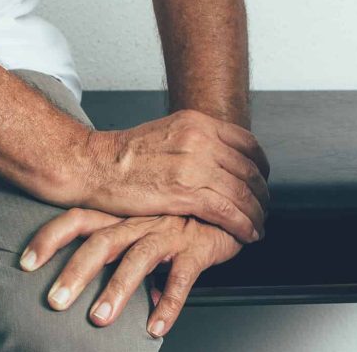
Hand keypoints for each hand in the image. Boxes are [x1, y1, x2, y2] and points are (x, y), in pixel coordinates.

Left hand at [20, 209, 241, 337]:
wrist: (228, 203)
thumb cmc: (179, 216)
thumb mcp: (142, 226)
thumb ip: (119, 250)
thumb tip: (99, 284)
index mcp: (122, 215)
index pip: (78, 220)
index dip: (49, 238)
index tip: (25, 262)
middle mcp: (140, 221)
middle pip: (101, 243)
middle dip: (75, 273)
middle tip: (55, 301)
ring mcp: (168, 233)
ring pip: (138, 260)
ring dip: (117, 291)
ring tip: (99, 318)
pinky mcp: (196, 248)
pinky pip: (182, 278)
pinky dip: (169, 304)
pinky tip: (156, 327)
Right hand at [75, 110, 269, 242]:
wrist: (93, 164)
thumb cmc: (124, 155)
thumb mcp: (166, 133)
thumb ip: (194, 140)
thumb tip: (216, 155)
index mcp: (197, 122)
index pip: (247, 142)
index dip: (262, 165)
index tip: (262, 180)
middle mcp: (200, 140)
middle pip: (249, 170)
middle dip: (262, 194)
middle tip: (263, 208)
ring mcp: (194, 166)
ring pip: (242, 193)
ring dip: (256, 214)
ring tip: (258, 226)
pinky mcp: (184, 193)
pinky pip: (227, 211)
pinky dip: (242, 225)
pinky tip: (247, 234)